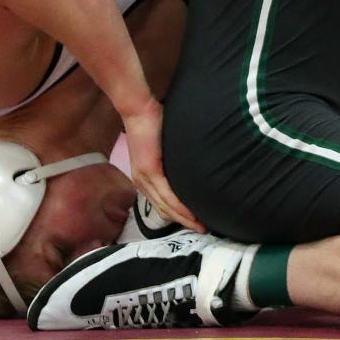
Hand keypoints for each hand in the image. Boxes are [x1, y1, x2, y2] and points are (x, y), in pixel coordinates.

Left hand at [122, 98, 205, 232]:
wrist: (138, 109)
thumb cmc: (152, 122)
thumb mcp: (162, 147)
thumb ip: (170, 159)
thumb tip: (187, 163)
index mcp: (143, 178)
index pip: (160, 204)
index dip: (176, 215)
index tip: (194, 221)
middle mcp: (142, 183)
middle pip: (163, 210)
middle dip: (183, 222)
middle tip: (201, 230)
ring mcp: (145, 178)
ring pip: (166, 206)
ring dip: (184, 218)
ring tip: (201, 226)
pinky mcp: (150, 171)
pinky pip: (167, 195)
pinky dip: (180, 207)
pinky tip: (192, 214)